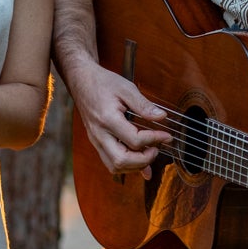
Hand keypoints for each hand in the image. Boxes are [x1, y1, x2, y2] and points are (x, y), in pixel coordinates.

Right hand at [72, 64, 170, 178]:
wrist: (81, 81)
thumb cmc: (103, 83)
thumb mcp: (126, 88)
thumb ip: (144, 105)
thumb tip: (162, 117)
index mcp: (108, 119)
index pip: (134, 140)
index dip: (154, 139)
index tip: (166, 136)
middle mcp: (99, 134)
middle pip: (122, 160)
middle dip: (144, 160)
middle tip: (156, 149)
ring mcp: (96, 140)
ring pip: (114, 167)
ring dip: (135, 166)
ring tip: (149, 153)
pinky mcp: (96, 142)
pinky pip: (110, 162)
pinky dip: (127, 166)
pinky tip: (140, 162)